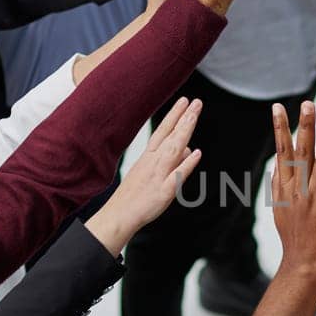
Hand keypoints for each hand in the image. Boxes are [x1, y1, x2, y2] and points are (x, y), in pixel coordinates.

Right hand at [85, 97, 203, 250]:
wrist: (119, 215)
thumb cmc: (135, 194)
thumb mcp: (150, 172)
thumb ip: (171, 160)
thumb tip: (190, 149)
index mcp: (149, 157)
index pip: (163, 131)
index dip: (174, 115)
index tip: (185, 100)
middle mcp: (153, 162)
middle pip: (170, 136)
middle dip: (183, 118)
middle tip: (196, 101)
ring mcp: (158, 175)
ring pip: (173, 150)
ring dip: (184, 132)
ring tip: (194, 116)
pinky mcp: (163, 192)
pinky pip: (176, 176)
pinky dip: (186, 164)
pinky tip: (196, 153)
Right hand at [269, 100, 315, 281]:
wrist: (305, 262)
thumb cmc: (292, 235)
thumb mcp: (278, 209)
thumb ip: (278, 184)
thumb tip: (277, 163)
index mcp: (285, 188)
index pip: (282, 151)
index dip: (280, 128)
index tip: (278, 107)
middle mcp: (300, 190)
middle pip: (302, 152)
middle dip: (304, 126)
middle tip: (308, 104)